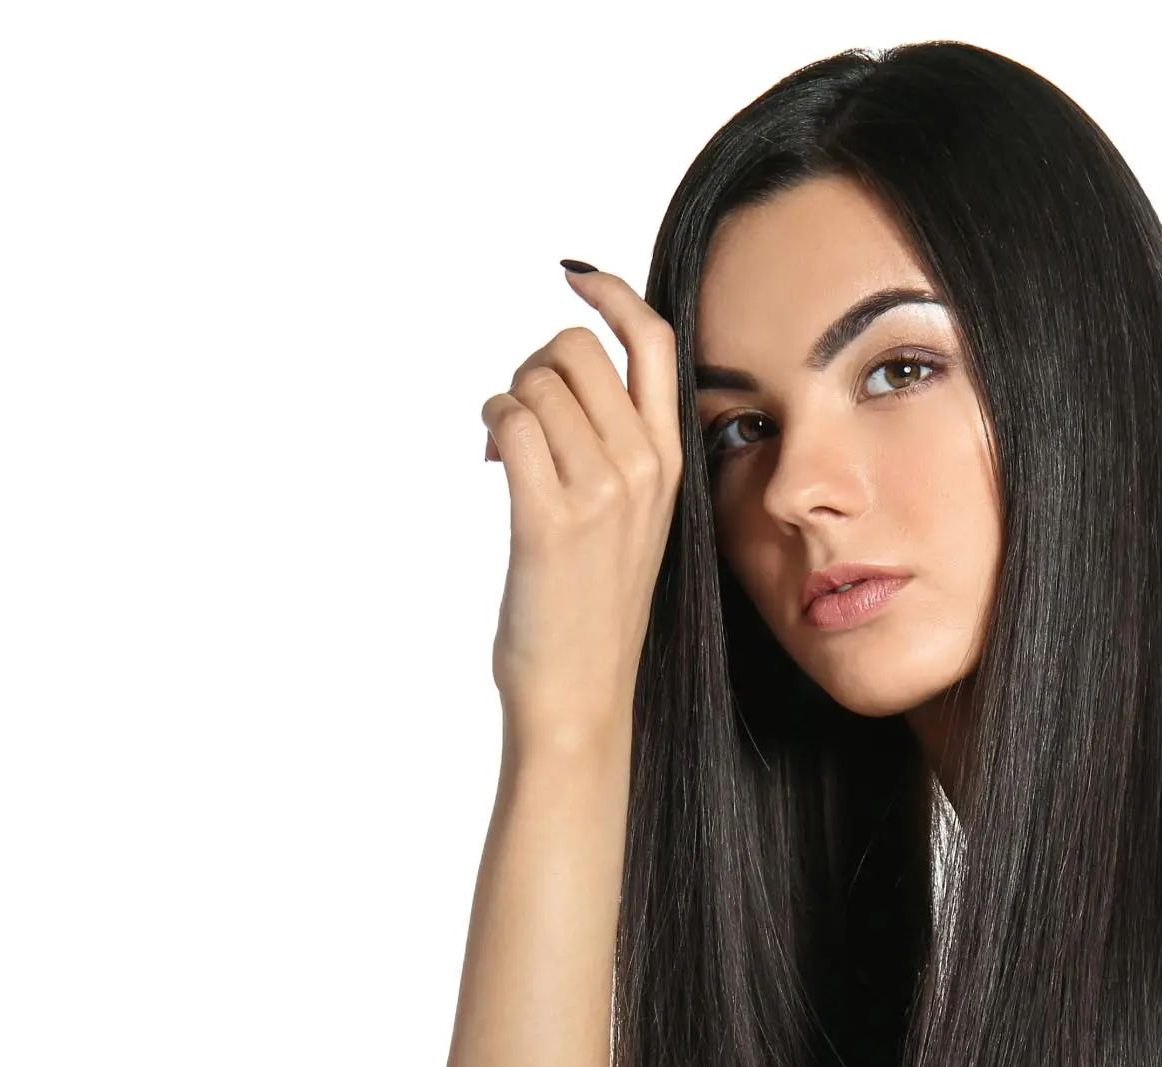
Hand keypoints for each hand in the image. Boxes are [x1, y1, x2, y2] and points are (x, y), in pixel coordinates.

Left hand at [482, 265, 682, 743]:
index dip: (612, 296)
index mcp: (671, 462)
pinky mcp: (550, 518)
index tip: (576, 277)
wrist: (584, 694)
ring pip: (535, 384)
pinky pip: (509, 423)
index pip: (654, 344)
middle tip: (517, 416)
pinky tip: (492, 464)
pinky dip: (490, 429)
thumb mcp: (632, 519)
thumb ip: (615, 449)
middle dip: (531, 369)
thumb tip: (558, 381)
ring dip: (504, 405)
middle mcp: (644, 468)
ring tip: (505, 454)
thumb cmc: (594, 609)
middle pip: (575, 352)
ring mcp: (602, 492)